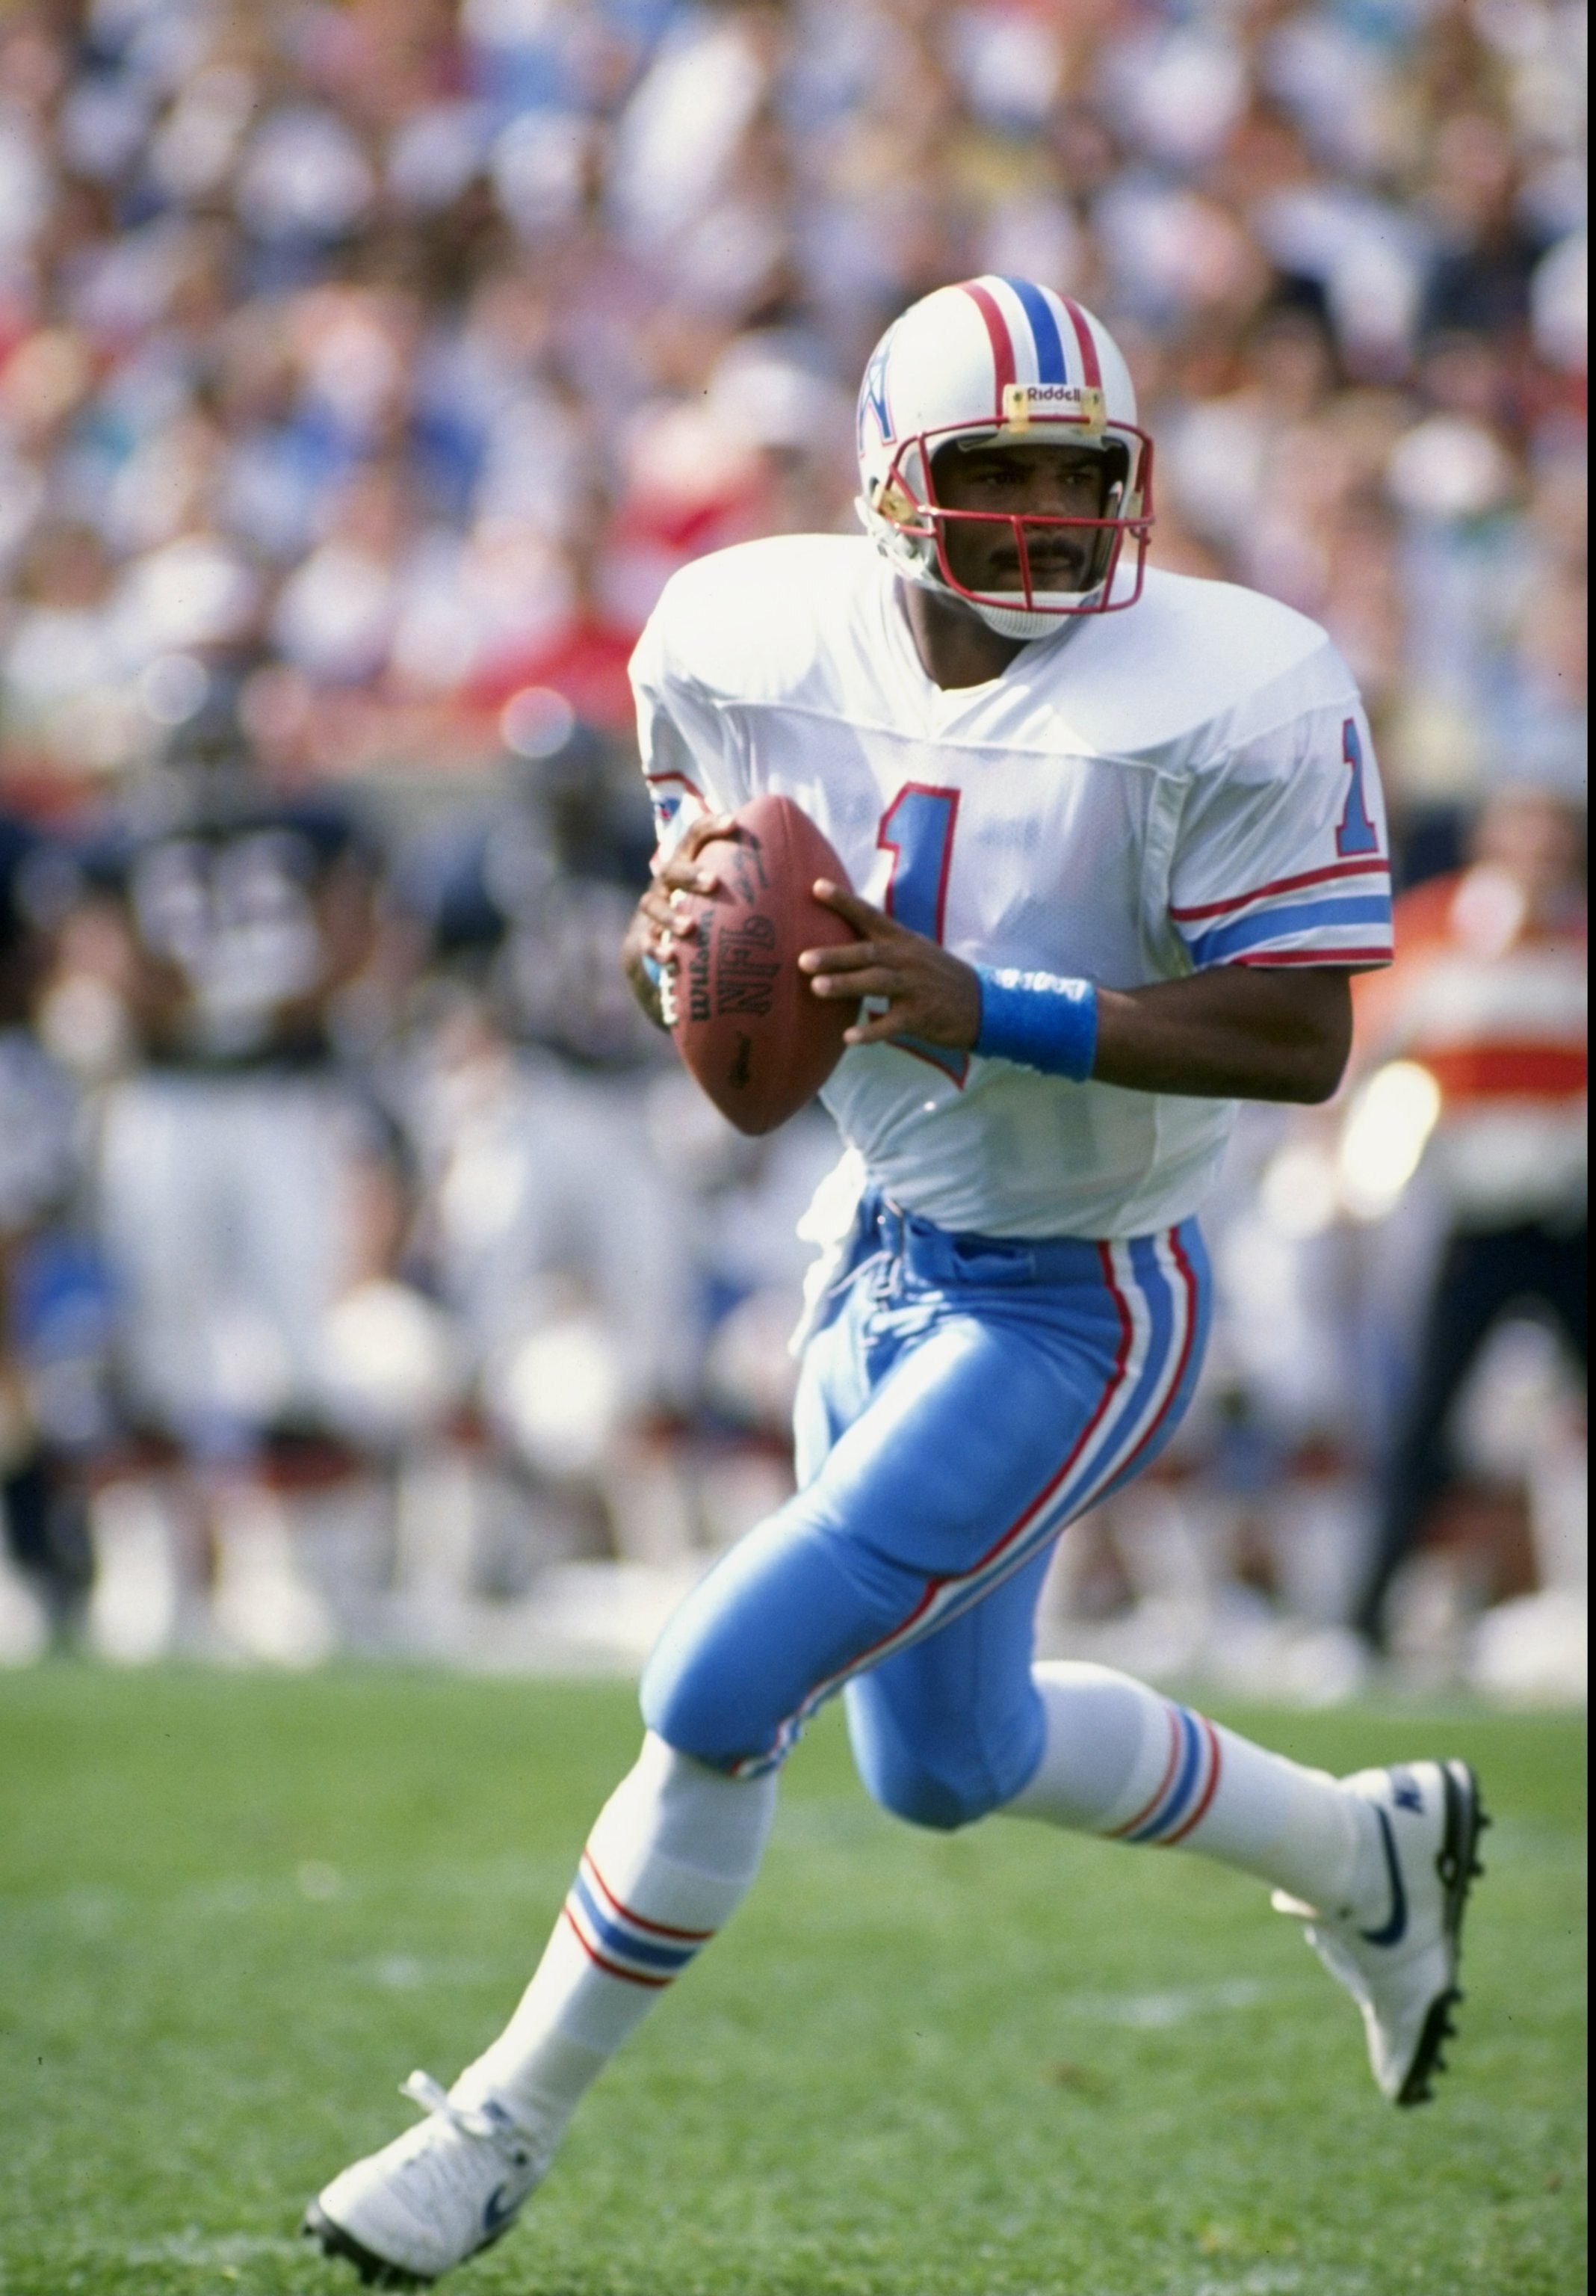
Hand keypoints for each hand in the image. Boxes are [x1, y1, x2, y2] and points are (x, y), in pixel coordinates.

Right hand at [621, 812, 736, 1023]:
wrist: (667, 929)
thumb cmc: (712, 901)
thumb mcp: (730, 883)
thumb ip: (757, 874)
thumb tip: (814, 869)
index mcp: (689, 859)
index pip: (697, 834)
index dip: (713, 826)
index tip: (735, 823)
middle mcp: (668, 880)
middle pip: (674, 870)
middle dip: (692, 875)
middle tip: (713, 883)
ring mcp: (655, 907)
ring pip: (654, 906)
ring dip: (671, 916)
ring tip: (690, 928)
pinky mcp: (647, 935)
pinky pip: (648, 942)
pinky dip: (658, 949)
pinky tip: (672, 958)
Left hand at [799, 881, 981, 1050]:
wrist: (982, 1004)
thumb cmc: (937, 976)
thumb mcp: (914, 951)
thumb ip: (881, 944)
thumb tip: (839, 935)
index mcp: (902, 941)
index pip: (869, 915)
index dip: (843, 901)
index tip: (816, 887)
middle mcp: (907, 959)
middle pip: (868, 953)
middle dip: (835, 955)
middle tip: (802, 959)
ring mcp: (915, 987)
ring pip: (877, 983)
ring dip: (846, 985)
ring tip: (817, 988)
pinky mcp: (921, 1016)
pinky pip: (893, 1024)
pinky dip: (871, 1031)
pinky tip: (848, 1037)